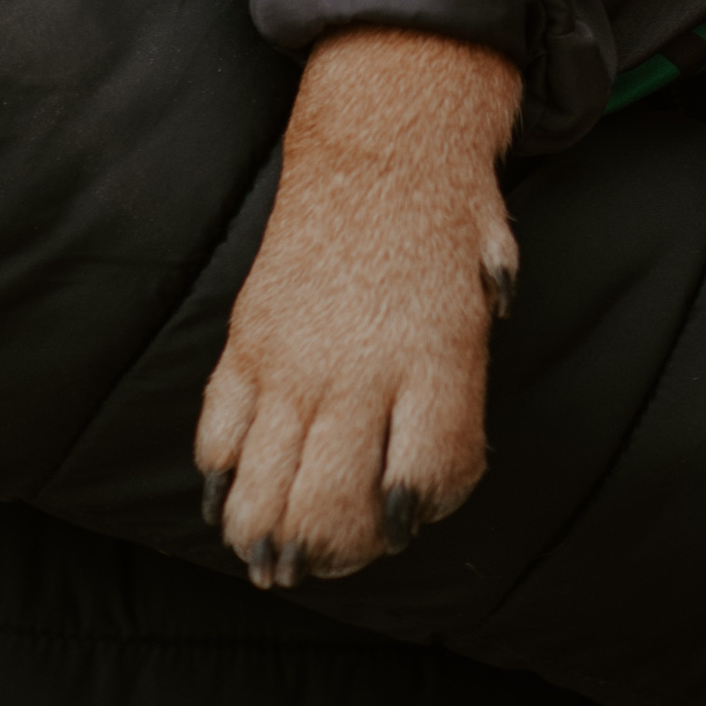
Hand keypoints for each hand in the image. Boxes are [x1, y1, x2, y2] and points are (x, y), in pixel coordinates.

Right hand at [194, 28, 521, 586]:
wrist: (380, 142)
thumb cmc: (445, 223)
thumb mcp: (486, 301)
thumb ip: (462, 388)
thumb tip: (428, 483)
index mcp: (435, 358)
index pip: (425, 481)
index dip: (418, 515)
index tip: (409, 515)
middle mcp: (362, 369)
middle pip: (333, 509)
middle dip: (332, 555)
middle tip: (329, 563)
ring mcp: (296, 360)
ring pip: (265, 490)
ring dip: (265, 538)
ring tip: (271, 558)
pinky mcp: (247, 341)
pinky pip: (218, 434)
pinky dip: (219, 477)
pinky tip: (228, 495)